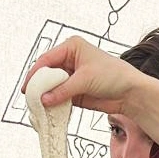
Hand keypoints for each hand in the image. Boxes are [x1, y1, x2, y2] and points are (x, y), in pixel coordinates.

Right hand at [22, 35, 158, 144]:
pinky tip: (48, 110)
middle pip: (46, 73)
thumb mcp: (85, 79)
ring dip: (45, 96)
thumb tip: (44, 99)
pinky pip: (58, 97)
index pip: (46, 59)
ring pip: (51, 86)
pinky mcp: (74, 91)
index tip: (27, 87)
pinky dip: (53, 103)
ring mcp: (71, 76)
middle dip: (39, 86)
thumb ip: (63, 90)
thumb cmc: (114, 76)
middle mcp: (69, 60)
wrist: (131, 93)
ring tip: (37, 106)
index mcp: (71, 47)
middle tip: (30, 99)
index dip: (35, 73)